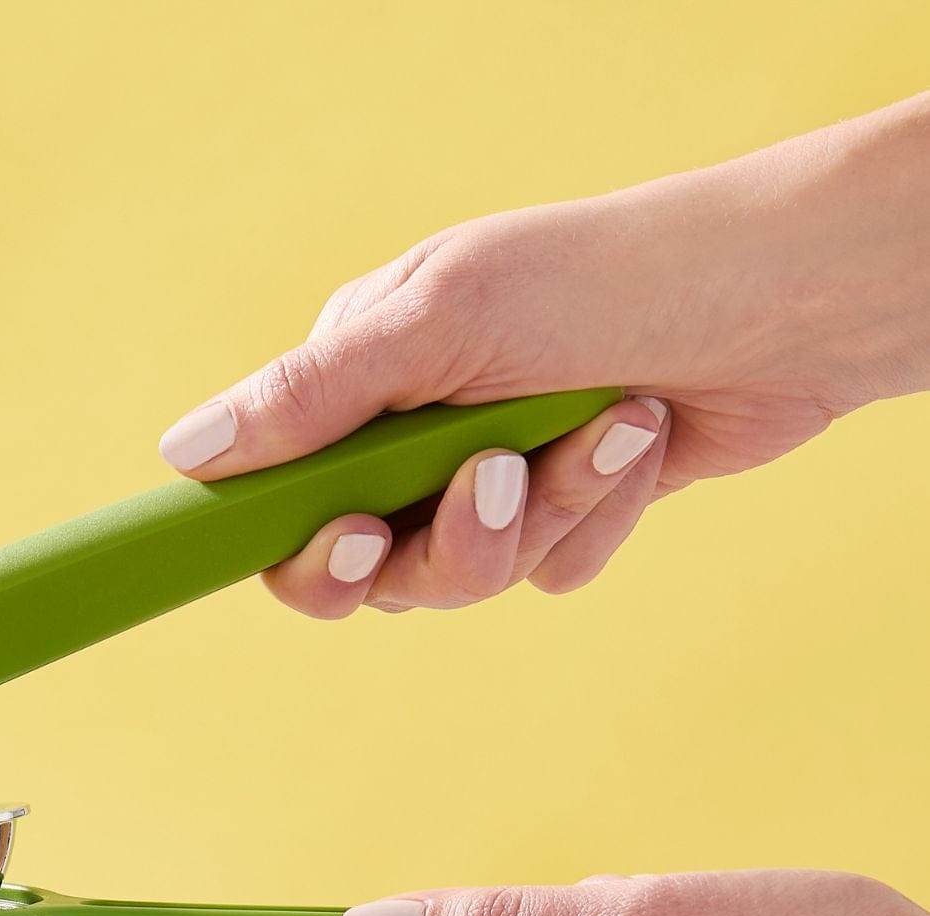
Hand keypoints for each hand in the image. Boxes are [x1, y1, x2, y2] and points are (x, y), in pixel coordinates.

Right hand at [158, 95, 929, 616]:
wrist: (790, 299)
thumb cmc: (616, 277)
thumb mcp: (443, 321)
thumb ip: (313, 398)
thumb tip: (185, 453)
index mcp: (360, 373)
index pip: (274, 497)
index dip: (303, 544)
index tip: (350, 537)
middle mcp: (410, 433)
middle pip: (363, 571)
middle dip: (444, 539)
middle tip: (493, 481)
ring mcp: (484, 477)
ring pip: (457, 579)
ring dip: (538, 516)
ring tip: (603, 429)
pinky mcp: (558, 512)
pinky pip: (541, 574)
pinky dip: (591, 518)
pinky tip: (637, 444)